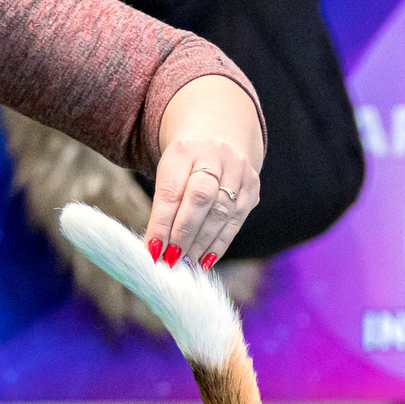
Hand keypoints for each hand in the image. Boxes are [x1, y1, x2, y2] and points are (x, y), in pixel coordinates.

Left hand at [144, 74, 264, 270]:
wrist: (217, 139)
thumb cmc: (184, 167)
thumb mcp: (167, 176)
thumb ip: (162, 209)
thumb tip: (155, 251)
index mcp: (185, 150)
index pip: (171, 190)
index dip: (161, 223)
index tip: (152, 250)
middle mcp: (216, 156)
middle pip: (201, 198)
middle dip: (184, 233)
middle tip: (171, 259)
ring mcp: (239, 171)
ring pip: (221, 212)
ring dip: (201, 243)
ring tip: (185, 263)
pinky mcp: (252, 188)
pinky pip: (236, 221)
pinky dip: (218, 244)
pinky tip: (204, 260)